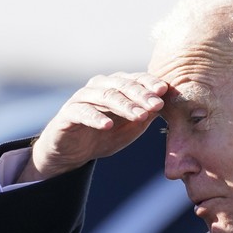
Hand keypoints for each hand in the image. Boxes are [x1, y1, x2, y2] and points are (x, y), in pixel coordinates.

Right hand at [18, 72, 166, 182]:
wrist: (72, 152)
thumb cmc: (103, 136)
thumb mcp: (129, 129)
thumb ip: (144, 117)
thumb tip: (163, 105)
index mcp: (116, 86)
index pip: (135, 79)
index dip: (149, 83)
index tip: (164, 91)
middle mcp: (99, 86)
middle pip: (122, 85)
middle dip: (141, 94)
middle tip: (155, 104)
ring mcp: (82, 98)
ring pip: (105, 96)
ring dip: (124, 105)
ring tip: (139, 115)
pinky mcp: (68, 113)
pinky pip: (82, 112)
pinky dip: (96, 118)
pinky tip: (107, 125)